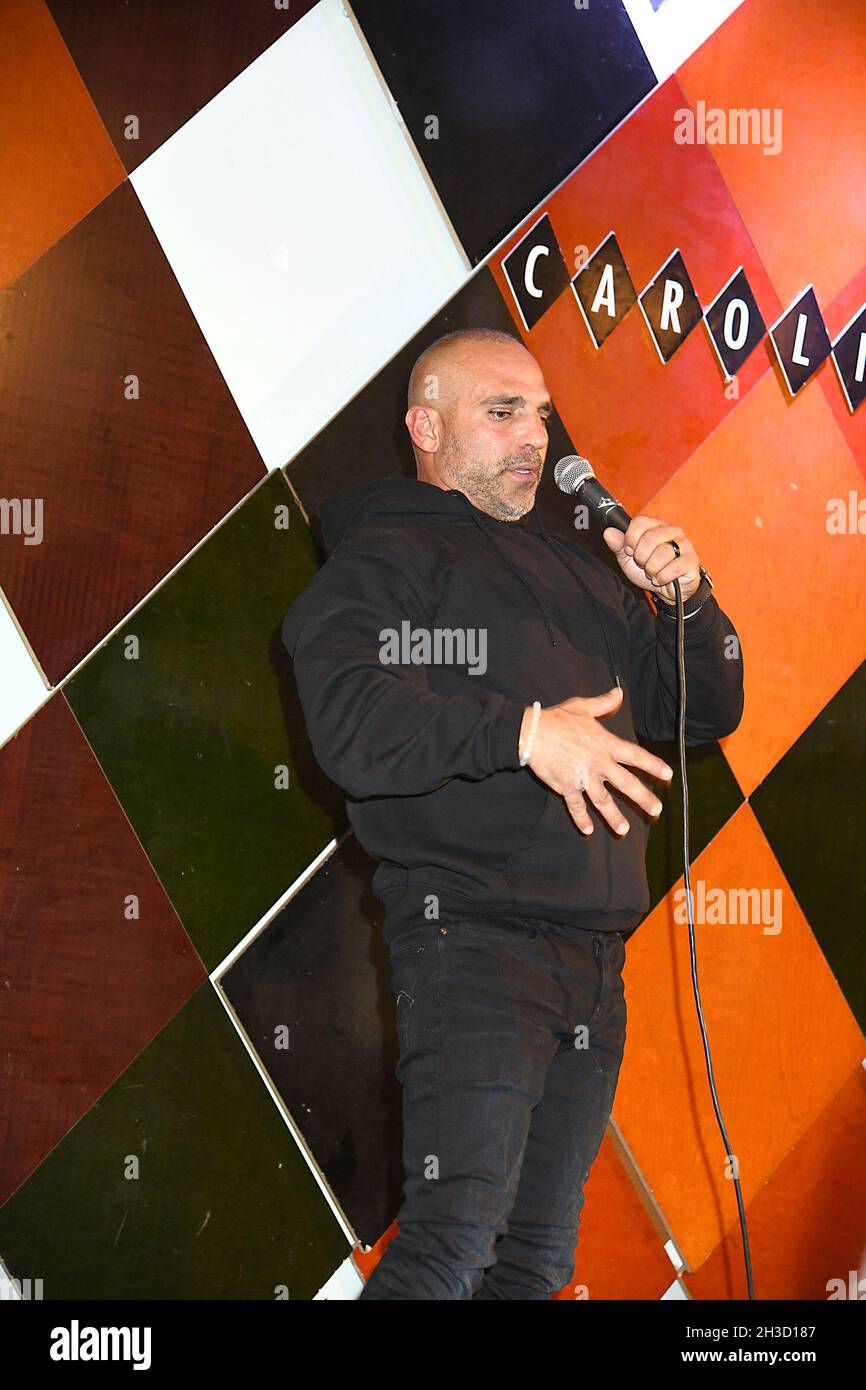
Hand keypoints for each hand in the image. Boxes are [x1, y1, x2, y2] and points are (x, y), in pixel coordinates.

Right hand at [521, 687, 673, 835]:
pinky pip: (576, 806)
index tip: (668, 775)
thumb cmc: (557, 719)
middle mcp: (598, 763)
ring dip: (614, 817)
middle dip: (643, 797)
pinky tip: (588, 830)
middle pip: (626, 783)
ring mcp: (583, 777)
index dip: (653, 765)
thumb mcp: (582, 707)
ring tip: (624, 831)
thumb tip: (619, 692)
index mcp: (605, 744)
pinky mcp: (566, 786)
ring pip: (603, 801)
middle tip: (656, 810)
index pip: (635, 756)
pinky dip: (581, 819)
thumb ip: (603, 703)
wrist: (531, 733)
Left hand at [603, 516, 700, 602]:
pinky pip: (673, 567)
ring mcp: (684, 545)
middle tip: (643, 564)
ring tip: (653, 572)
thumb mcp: (628, 559)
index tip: (630, 551)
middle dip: (641, 557)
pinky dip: (662, 577)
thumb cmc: (649, 570)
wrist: (669, 590)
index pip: (640, 522)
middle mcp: (672, 531)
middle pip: (650, 538)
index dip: (630, 539)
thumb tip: (608, 532)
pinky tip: (661, 579)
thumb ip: (618, 545)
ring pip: (661, 553)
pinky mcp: (691, 560)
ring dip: (651, 569)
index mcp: (656, 526)